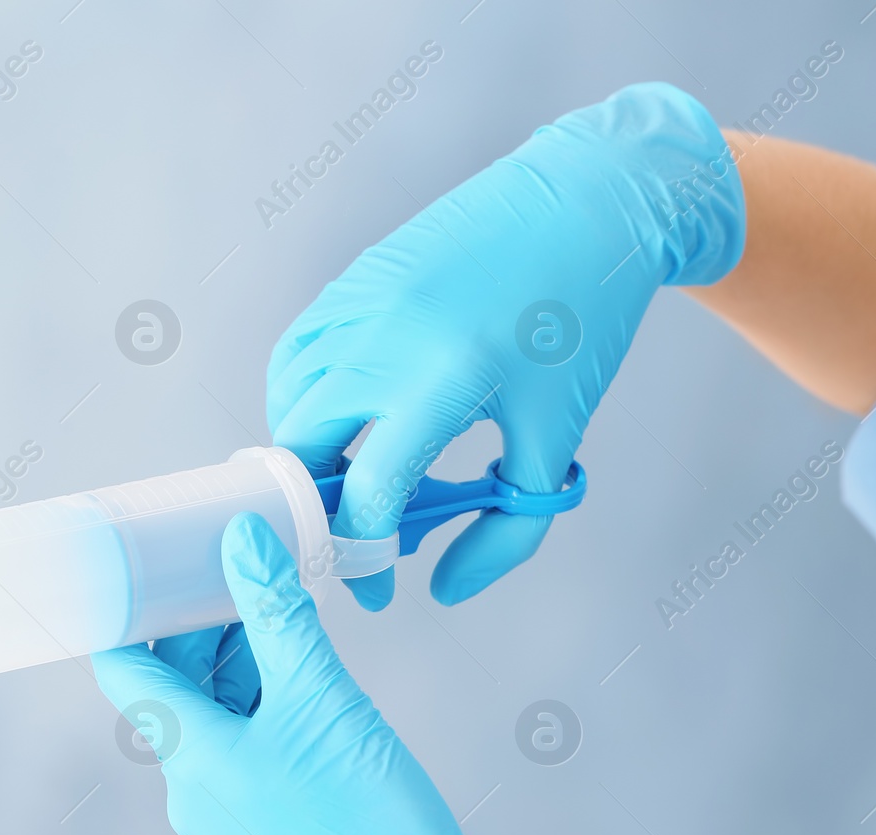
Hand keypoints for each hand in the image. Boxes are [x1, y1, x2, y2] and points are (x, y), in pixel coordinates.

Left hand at [92, 513, 583, 834]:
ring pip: (212, 729)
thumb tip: (242, 540)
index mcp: (192, 755)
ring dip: (238, 676)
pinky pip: (238, 767)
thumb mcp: (325, 697)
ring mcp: (220, 828)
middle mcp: (191, 795)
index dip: (130, 614)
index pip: (126, 670)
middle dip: (205, 636)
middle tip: (247, 584)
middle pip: (176, 695)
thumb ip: (279, 614)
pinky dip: (257, 721)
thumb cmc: (370, 817)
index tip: (149, 570)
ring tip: (286, 635)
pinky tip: (302, 701)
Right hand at [268, 82, 744, 608]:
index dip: (365, 559)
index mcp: (440, 384)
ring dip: (307, 452)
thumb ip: (507, 530)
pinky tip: (348, 415)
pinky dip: (304, 397)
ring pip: (288, 400)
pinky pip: (298, 352)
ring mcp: (360, 303)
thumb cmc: (581, 325)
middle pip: (303, 451)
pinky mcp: (354, 279)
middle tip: (357, 534)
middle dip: (319, 509)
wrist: (587, 204)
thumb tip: (447, 586)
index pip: (367, 496)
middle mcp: (383, 341)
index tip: (379, 589)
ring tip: (354, 475)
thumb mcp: (556, 441)